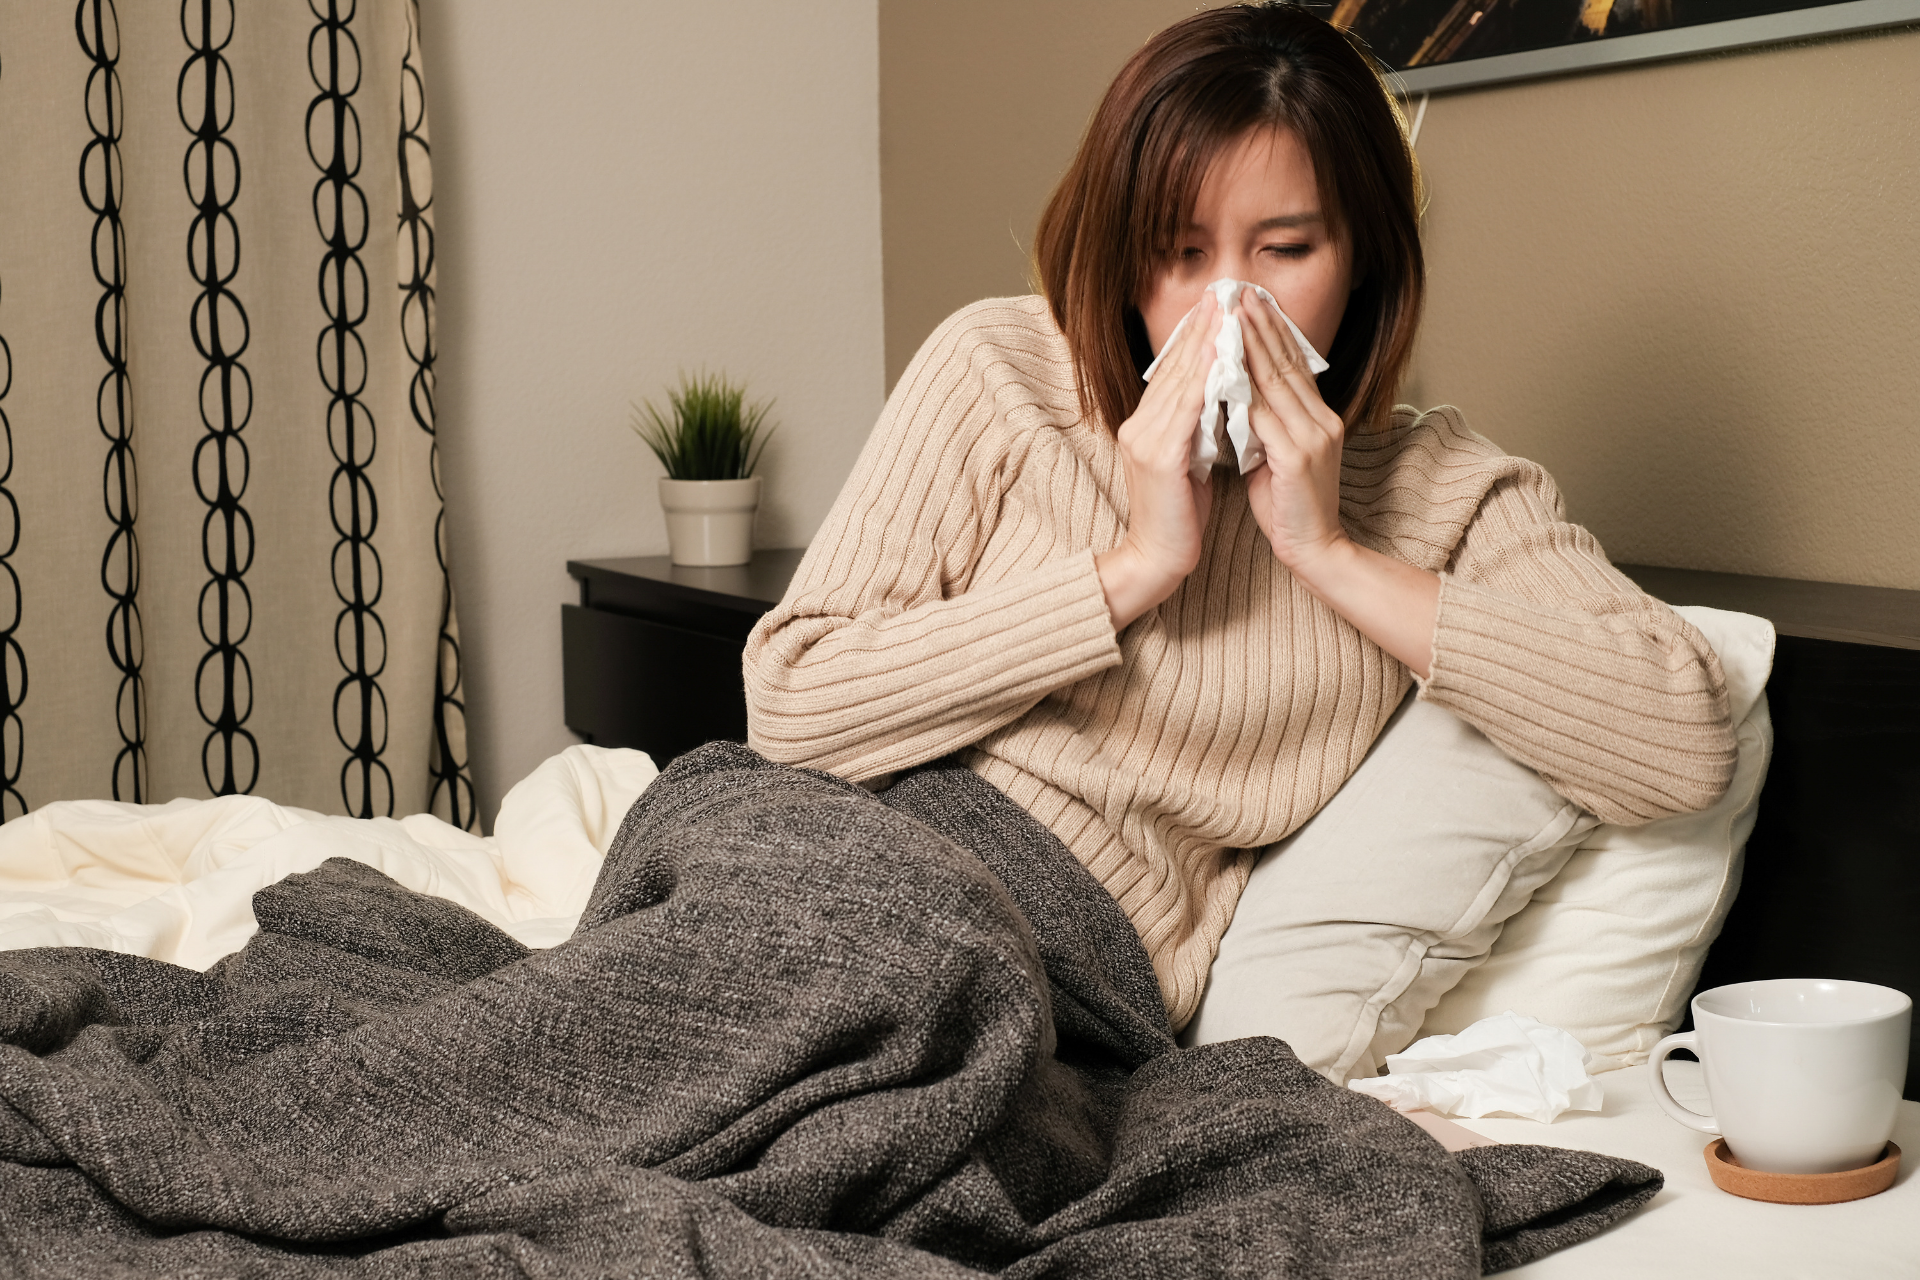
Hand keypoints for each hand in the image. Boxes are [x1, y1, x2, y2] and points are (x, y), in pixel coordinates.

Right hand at [1095, 291, 1220, 630]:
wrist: (1157, 560)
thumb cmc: (1180, 517)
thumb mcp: (1189, 462)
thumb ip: (1197, 427)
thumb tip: (1222, 398)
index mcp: (1146, 426)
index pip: (1174, 371)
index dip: (1197, 336)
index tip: (1220, 306)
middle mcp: (1139, 425)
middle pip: (1174, 367)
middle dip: (1202, 327)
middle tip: (1225, 291)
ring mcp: (1145, 439)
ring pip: (1180, 380)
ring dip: (1205, 342)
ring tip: (1227, 311)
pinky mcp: (1159, 456)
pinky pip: (1185, 408)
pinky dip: (1203, 378)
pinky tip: (1219, 355)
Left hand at [1238, 294, 1347, 572]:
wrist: (1315, 550)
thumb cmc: (1290, 508)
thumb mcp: (1278, 457)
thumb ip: (1266, 426)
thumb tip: (1239, 399)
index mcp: (1317, 418)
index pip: (1292, 364)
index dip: (1271, 331)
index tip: (1249, 302)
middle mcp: (1321, 419)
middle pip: (1286, 362)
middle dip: (1260, 325)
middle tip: (1237, 292)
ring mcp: (1312, 436)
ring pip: (1277, 381)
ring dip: (1251, 345)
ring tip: (1231, 316)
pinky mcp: (1298, 457)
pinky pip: (1265, 415)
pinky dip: (1243, 389)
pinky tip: (1224, 370)